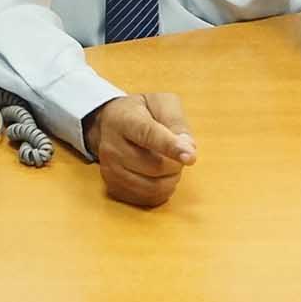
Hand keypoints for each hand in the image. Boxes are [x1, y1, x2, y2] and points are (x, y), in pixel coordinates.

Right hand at [83, 92, 196, 208]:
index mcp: (125, 119)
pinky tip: (160, 177)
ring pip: (153, 186)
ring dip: (171, 179)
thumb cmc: (141, 111)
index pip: (148, 135)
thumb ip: (177, 122)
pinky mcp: (113, 187)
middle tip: (179, 153)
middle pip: (156, 166)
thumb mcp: (162, 102)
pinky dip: (162, 191)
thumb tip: (188, 149)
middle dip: (177, 163)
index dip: (171, 147)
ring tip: (170, 164)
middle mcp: (112, 146)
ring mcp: (110, 169)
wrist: (110, 123)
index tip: (190, 157)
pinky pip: (147, 199)